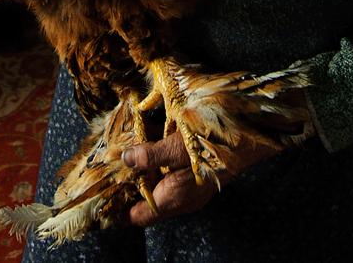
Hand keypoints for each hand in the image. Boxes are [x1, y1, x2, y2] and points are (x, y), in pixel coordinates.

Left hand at [121, 130, 281, 227]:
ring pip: (156, 190)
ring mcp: (190, 191)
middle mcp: (181, 200)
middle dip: (126, 189)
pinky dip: (155, 169)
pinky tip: (147, 151)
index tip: (99, 194)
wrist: (253, 137)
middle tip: (105, 171)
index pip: (138, 216)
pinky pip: (169, 180)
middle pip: (145, 203)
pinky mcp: (197, 178)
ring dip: (140, 177)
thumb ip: (151, 154)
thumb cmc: (217, 143)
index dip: (117, 207)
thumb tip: (125, 159)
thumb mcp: (180, 146)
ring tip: (120, 160)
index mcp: (174, 199)